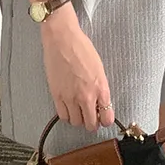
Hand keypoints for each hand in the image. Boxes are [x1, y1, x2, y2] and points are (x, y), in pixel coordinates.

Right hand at [40, 4, 114, 131]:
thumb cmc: (81, 48)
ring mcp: (70, 97)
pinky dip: (66, 115)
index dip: (105, 120)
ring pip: (76, 123)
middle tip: (90, 115)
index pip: (107, 118)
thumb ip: (100, 88)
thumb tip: (99, 102)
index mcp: (100, 88)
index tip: (103, 117)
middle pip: (91, 124)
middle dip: (92, 122)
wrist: (62, 39)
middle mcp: (86, 96)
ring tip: (78, 109)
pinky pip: (63, 116)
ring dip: (78, 118)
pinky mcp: (57, 95)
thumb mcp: (99, 68)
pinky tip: (68, 107)